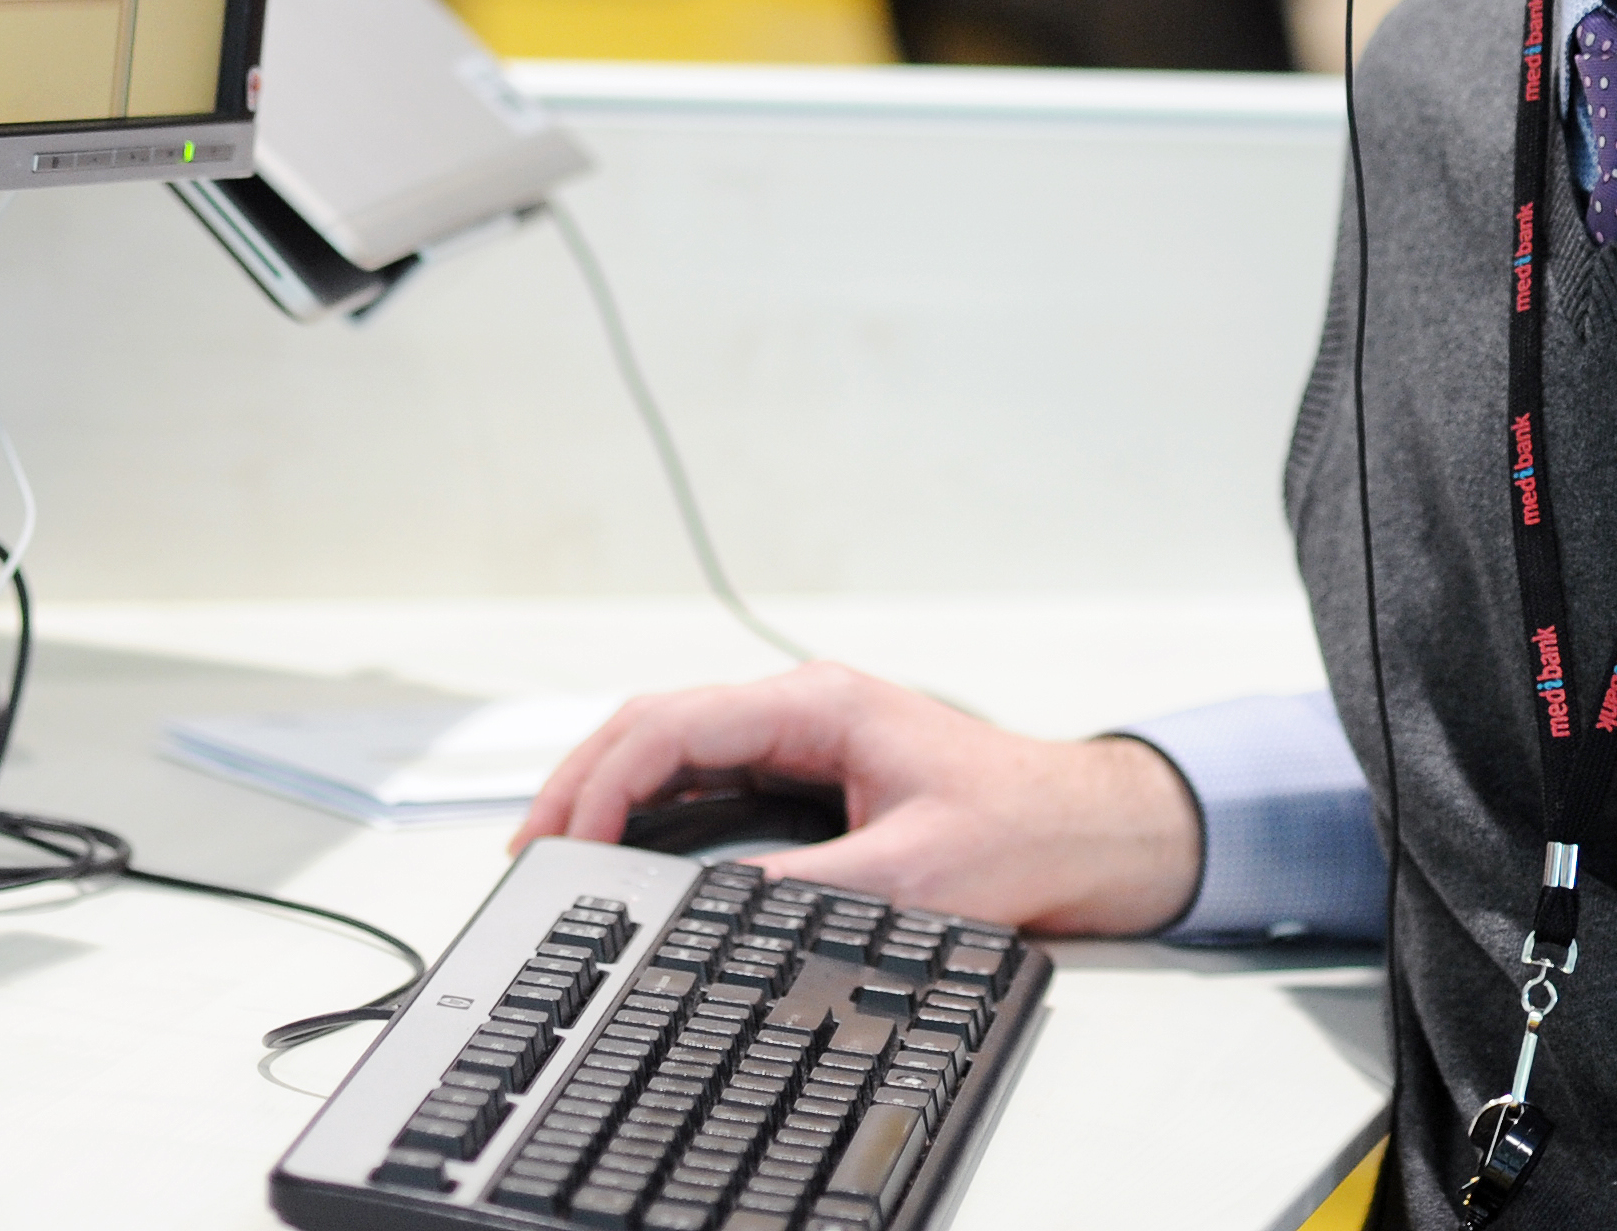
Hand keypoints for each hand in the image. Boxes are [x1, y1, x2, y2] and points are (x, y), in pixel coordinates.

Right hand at [512, 661, 1202, 936]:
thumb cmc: (1020, 831)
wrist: (1089, 829)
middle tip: (527, 850)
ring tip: (555, 850)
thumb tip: (713, 911)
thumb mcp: (909, 874)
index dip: (605, 781)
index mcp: (818, 705)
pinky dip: (653, 806)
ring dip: (610, 790)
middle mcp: (801, 706)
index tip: (564, 840)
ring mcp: (803, 734)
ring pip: (675, 745)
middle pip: (657, 724)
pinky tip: (624, 846)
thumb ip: (806, 888)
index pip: (675, 726)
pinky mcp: (810, 770)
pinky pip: (708, 775)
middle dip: (583, 781)